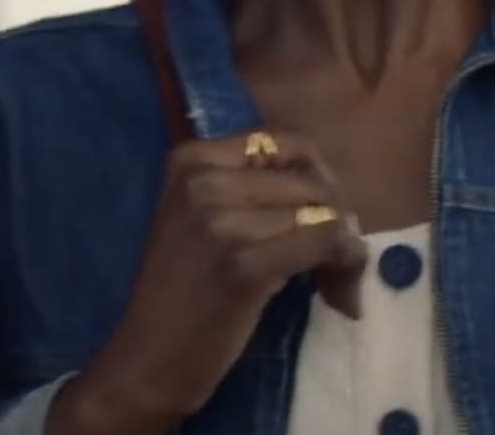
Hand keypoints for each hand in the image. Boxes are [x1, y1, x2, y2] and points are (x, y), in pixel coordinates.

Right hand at [46, 130, 367, 434]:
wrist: (150, 353)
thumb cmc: (181, 288)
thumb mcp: (200, 217)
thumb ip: (250, 189)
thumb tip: (333, 189)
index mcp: (190, 159)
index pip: (286, 142)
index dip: (317, 179)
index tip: (319, 217)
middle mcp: (202, 181)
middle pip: (309, 180)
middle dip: (337, 219)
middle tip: (335, 262)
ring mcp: (221, 221)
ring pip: (323, 213)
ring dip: (345, 251)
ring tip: (336, 282)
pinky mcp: (244, 265)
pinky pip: (324, 244)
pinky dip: (344, 268)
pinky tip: (339, 296)